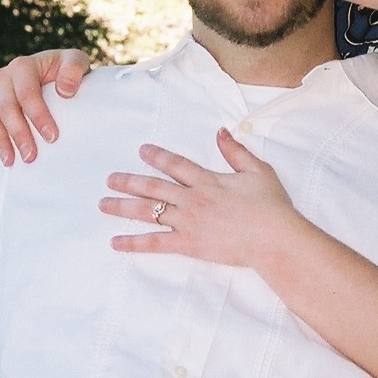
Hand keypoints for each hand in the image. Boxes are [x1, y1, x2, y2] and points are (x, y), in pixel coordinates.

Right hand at [0, 49, 92, 164]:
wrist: (51, 74)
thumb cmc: (64, 72)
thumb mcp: (75, 62)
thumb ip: (74, 69)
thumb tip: (64, 90)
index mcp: (22, 66)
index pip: (27, 92)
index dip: (38, 115)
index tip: (52, 137)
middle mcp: (1, 77)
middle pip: (5, 107)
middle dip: (18, 133)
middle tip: (31, 156)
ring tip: (10, 162)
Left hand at [101, 129, 300, 266]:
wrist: (275, 239)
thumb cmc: (271, 206)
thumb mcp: (258, 171)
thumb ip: (236, 152)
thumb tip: (221, 132)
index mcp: (208, 180)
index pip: (176, 164)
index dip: (157, 156)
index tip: (142, 150)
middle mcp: (193, 198)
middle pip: (153, 187)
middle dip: (129, 181)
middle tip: (109, 179)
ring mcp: (189, 222)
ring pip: (148, 211)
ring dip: (123, 207)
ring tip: (103, 204)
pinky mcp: (189, 245)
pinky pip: (156, 243)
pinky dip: (134, 243)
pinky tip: (116, 243)